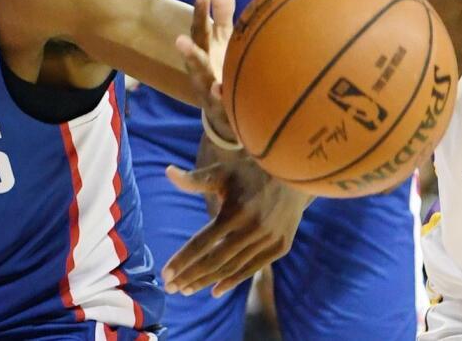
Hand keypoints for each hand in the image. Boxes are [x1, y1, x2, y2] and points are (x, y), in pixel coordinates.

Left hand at [161, 143, 310, 297]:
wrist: (295, 173)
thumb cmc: (251, 171)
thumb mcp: (224, 172)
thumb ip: (195, 179)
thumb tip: (167, 172)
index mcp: (235, 211)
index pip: (202, 243)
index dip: (182, 260)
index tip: (165, 275)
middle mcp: (252, 229)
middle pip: (214, 260)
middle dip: (190, 276)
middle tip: (171, 288)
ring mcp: (269, 240)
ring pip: (232, 268)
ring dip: (207, 281)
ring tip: (187, 289)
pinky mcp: (280, 247)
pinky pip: (252, 268)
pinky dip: (233, 281)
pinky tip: (215, 290)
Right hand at [174, 0, 236, 142]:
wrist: (230, 107)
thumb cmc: (228, 61)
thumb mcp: (226, 33)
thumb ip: (223, 6)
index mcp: (206, 45)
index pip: (201, 26)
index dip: (201, 11)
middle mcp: (202, 66)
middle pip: (195, 55)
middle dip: (189, 48)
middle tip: (181, 39)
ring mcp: (209, 87)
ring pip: (201, 79)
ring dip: (197, 75)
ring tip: (199, 72)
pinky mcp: (221, 106)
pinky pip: (220, 103)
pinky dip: (219, 97)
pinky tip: (221, 91)